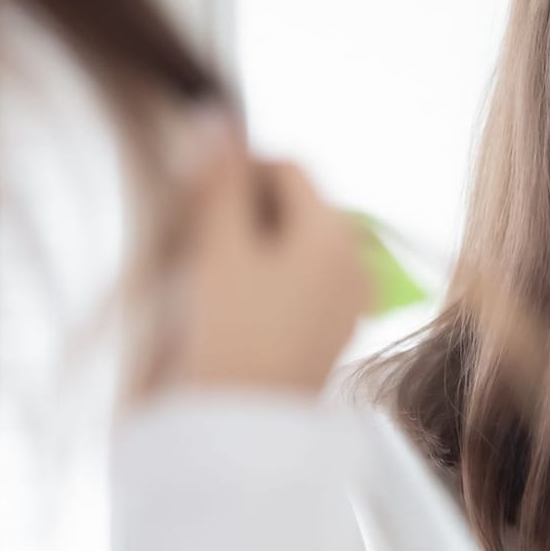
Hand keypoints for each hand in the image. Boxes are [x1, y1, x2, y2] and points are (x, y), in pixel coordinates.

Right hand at [157, 135, 370, 396]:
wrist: (239, 437)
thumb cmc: (228, 342)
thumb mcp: (218, 253)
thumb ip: (219, 181)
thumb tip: (217, 113)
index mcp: (335, 235)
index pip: (289, 167)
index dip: (239, 168)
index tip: (194, 199)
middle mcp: (355, 261)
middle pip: (297, 203)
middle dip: (247, 208)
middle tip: (197, 240)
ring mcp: (350, 299)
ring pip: (297, 241)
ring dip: (254, 243)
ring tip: (212, 275)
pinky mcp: (334, 331)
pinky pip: (303, 278)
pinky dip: (269, 276)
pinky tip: (234, 304)